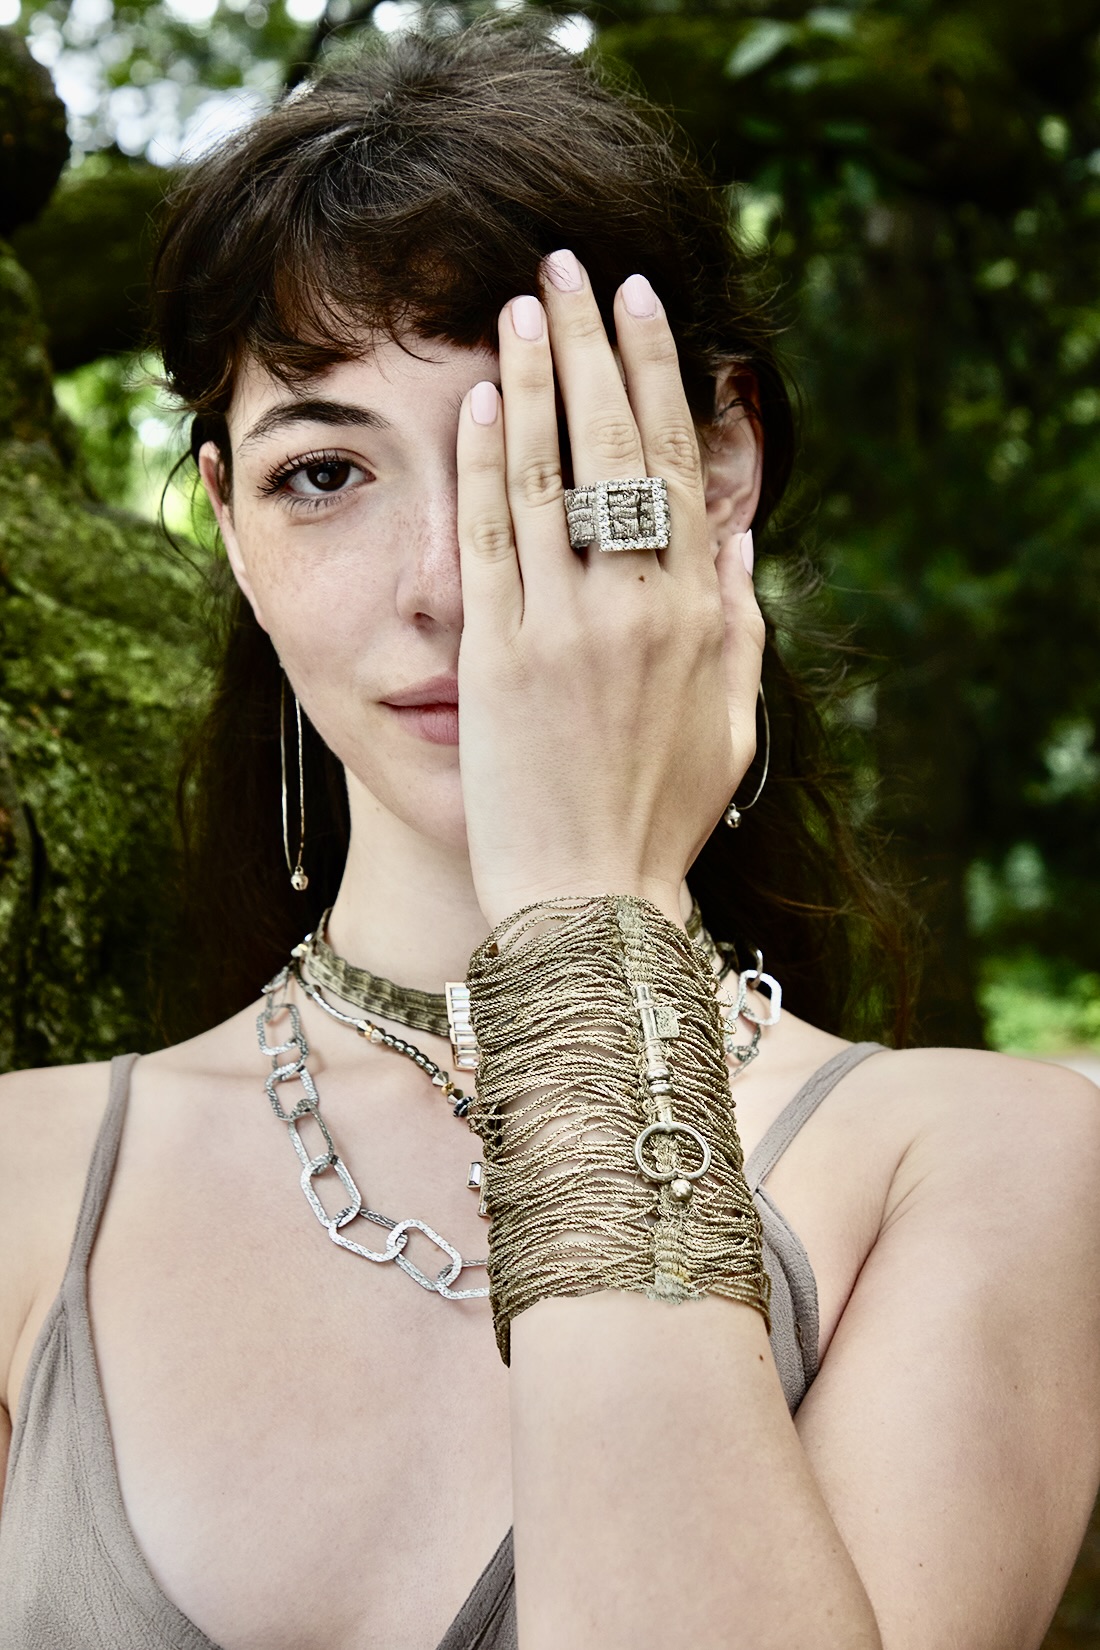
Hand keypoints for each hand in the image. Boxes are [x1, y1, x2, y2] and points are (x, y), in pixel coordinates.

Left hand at [456, 251, 762, 930]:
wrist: (592, 902)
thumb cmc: (664, 820)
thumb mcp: (733, 724)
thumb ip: (746, 626)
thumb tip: (746, 537)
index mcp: (702, 614)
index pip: (678, 465)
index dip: (659, 376)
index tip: (641, 306)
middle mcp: (640, 605)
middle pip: (616, 446)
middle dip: (593, 345)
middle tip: (572, 267)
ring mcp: (566, 626)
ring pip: (548, 474)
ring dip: (530, 379)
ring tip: (517, 302)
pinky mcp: (498, 656)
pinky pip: (490, 538)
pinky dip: (481, 464)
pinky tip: (472, 400)